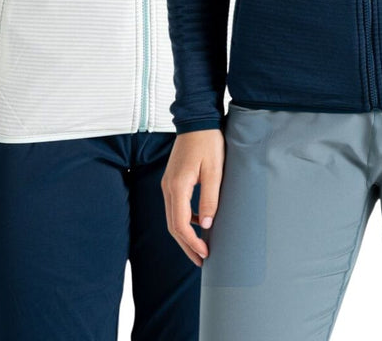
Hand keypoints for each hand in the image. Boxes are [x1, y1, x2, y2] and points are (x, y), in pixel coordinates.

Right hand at [162, 128, 224, 266]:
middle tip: (201, 261)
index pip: (180, 224)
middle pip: (173, 225)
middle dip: (186, 245)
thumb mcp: (214, 171)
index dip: (192, 243)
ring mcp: (168, 183)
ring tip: (200, 247)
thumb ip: (209, 198)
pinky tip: (200, 224)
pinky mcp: (172, 179)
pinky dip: (185, 220)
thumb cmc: (208, 143)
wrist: (197, 121)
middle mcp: (168, 186)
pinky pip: (175, 206)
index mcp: (177, 186)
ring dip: (185, 234)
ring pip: (173, 217)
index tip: (206, 254)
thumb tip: (207, 225)